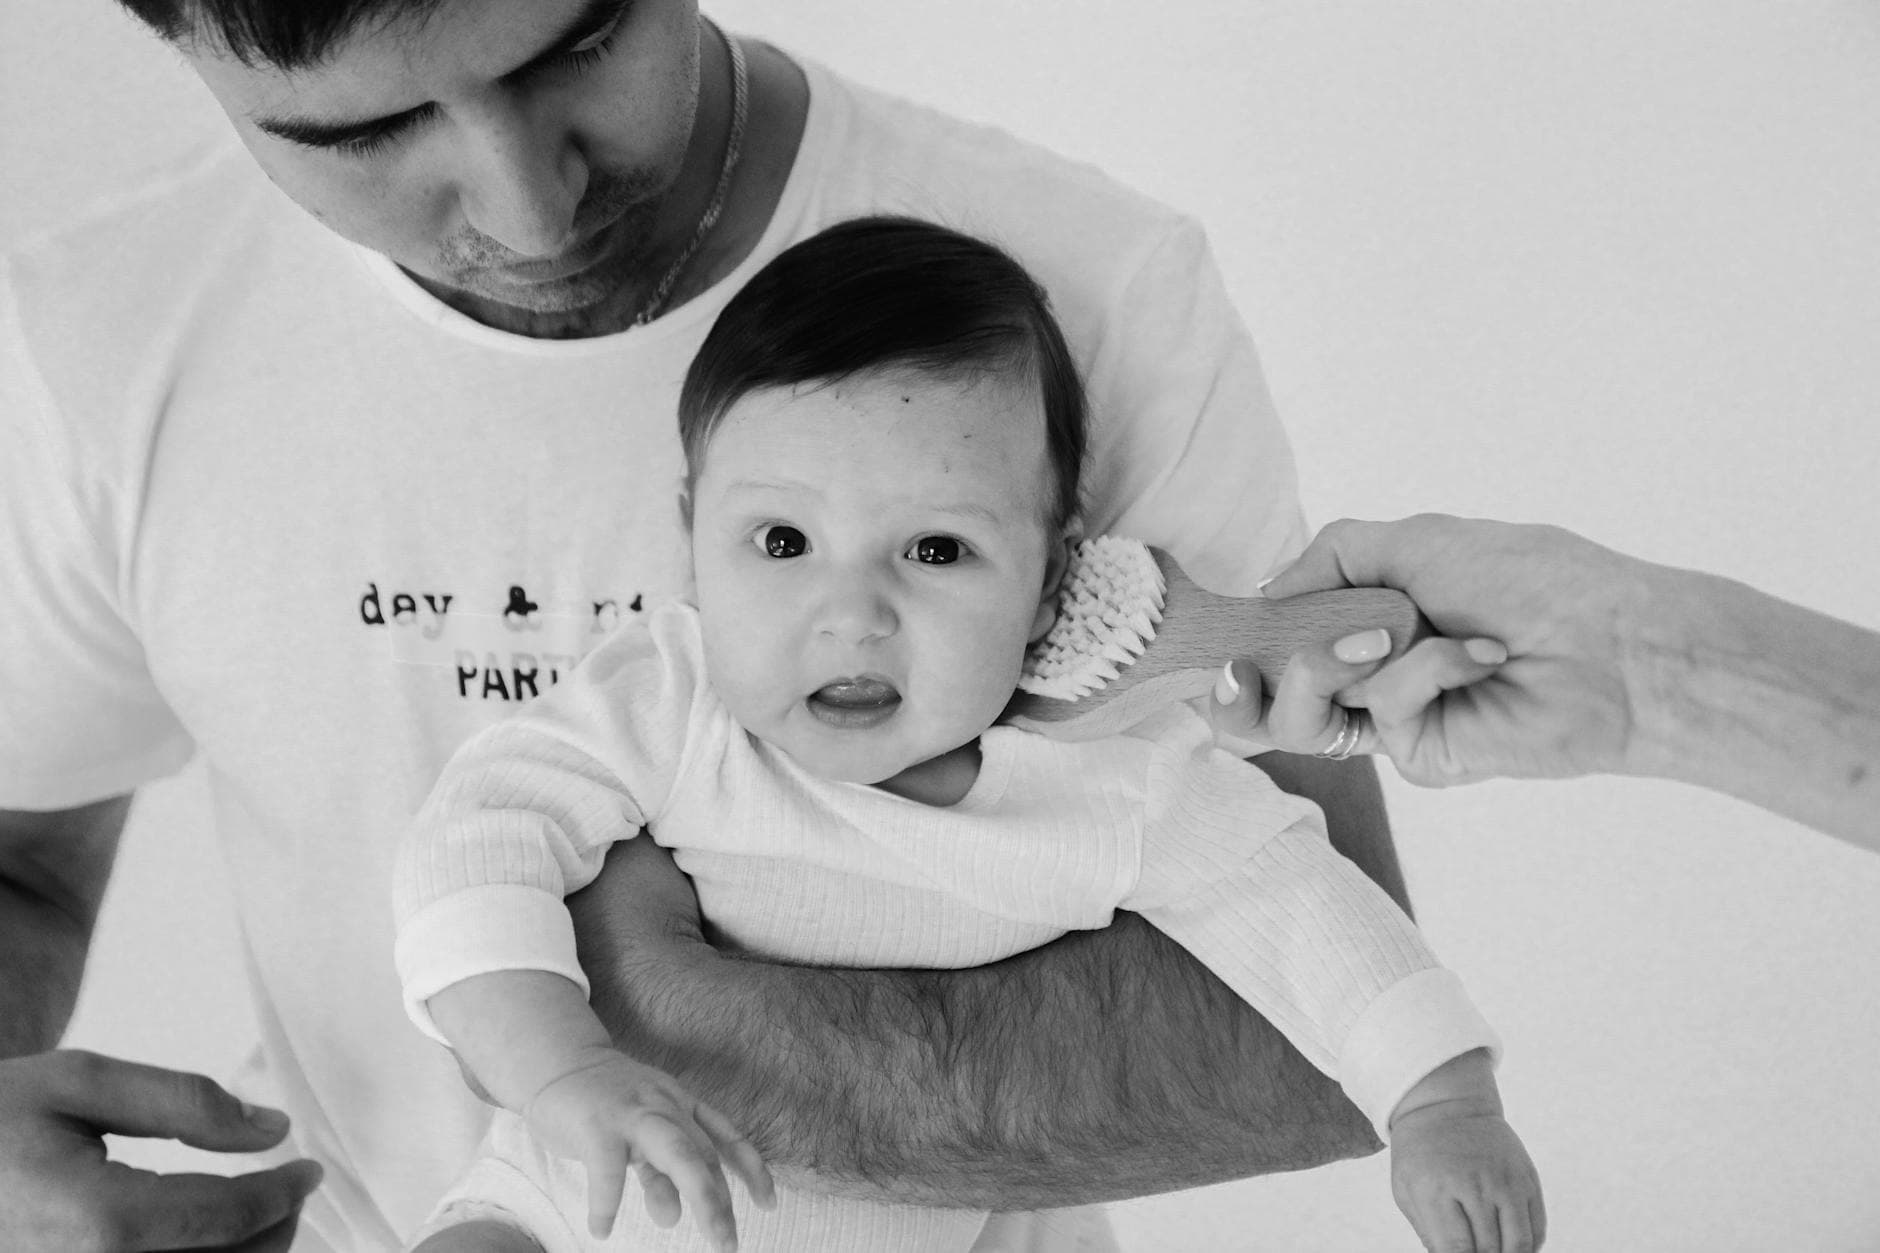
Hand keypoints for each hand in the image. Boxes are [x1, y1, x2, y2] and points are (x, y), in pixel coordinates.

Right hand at [0, 1049, 322, 1250]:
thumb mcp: (79, 1082)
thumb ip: (185, 1103)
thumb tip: (270, 1130)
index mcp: (98, 1222)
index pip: (230, 1218)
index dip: (284, 1193)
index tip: (307, 1169)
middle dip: (272, 1233)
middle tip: (287, 1191)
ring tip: (253, 1217)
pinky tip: (203, 1240)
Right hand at [523, 1047, 774, 1248]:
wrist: (559, 1061)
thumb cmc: (605, 1105)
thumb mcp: (640, 1136)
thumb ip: (658, 1172)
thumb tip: (672, 1215)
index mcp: (681, 1107)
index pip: (726, 1139)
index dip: (751, 1170)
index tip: (769, 1204)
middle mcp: (666, 1108)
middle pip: (703, 1154)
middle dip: (717, 1200)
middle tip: (727, 1242)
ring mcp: (633, 1114)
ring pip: (674, 1152)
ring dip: (684, 1194)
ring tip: (678, 1230)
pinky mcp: (596, 1124)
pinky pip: (608, 1169)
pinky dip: (606, 1203)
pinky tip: (601, 1229)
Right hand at [1213, 514, 1645, 785]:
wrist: (1613, 642)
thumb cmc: (1531, 578)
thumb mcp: (1415, 540)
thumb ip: (1332, 555)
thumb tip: (1266, 593)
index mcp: (1369, 615)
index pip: (1277, 639)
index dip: (1240, 645)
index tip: (1218, 645)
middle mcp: (1373, 669)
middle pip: (1269, 688)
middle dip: (1257, 668)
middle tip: (1251, 662)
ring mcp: (1395, 717)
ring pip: (1303, 713)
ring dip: (1330, 664)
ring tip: (1387, 636)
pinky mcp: (1422, 756)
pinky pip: (1382, 712)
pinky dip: (1422, 671)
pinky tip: (1478, 657)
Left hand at [1390, 1102, 1544, 1252]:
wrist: (1446, 1107)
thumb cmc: (1421, 1155)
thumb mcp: (1406, 1190)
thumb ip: (1429, 1233)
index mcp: (1436, 1188)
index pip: (1456, 1249)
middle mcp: (1475, 1185)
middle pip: (1489, 1249)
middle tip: (1474, 1251)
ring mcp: (1505, 1181)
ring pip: (1519, 1244)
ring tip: (1492, 1251)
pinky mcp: (1527, 1179)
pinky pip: (1536, 1229)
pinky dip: (1526, 1247)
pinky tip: (1509, 1244)